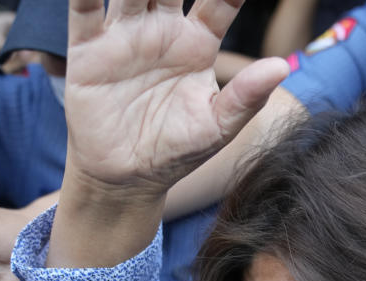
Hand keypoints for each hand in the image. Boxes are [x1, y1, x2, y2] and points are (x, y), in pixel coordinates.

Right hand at [62, 0, 288, 204]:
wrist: (127, 178)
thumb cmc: (178, 151)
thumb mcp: (218, 126)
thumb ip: (247, 96)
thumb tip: (281, 67)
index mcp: (198, 43)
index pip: (220, 0)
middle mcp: (163, 31)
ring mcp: (125, 35)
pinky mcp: (89, 49)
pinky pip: (84, 9)